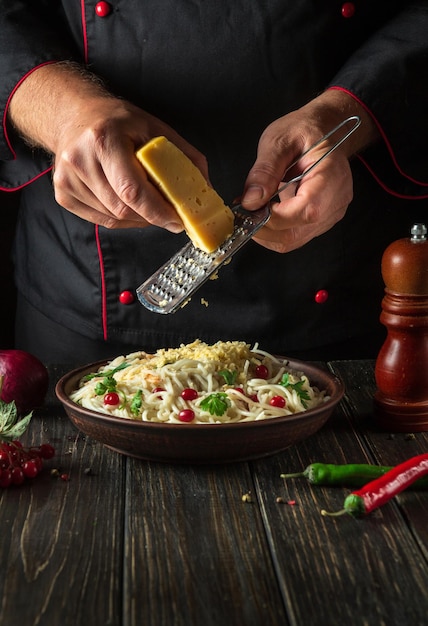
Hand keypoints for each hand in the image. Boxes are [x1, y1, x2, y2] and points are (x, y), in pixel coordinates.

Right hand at [8, 63, 207, 231]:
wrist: (75, 116)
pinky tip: (128, 204)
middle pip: (123, 209)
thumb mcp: (154, 128)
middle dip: (152, 217)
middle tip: (168, 214)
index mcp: (104, 139)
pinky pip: (101, 220)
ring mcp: (67, 179)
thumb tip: (206, 189)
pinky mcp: (63, 194)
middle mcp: (80, 159)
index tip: (177, 221)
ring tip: (147, 203)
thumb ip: (183, 157)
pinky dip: (121, 219)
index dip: (157, 211)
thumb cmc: (118, 122)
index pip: (132, 190)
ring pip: (113, 218)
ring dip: (137, 218)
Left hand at [240, 90, 377, 252]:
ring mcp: (331, 213)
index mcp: (331, 175)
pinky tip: (267, 212)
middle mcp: (336, 200)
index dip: (273, 217)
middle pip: (297, 233)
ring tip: (254, 210)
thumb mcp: (279, 140)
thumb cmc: (305, 131)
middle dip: (264, 228)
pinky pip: (296, 235)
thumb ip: (264, 171)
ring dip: (267, 231)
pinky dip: (276, 230)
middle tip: (245, 211)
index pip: (305, 211)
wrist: (326, 130)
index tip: (250, 207)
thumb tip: (251, 201)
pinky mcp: (323, 220)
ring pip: (294, 239)